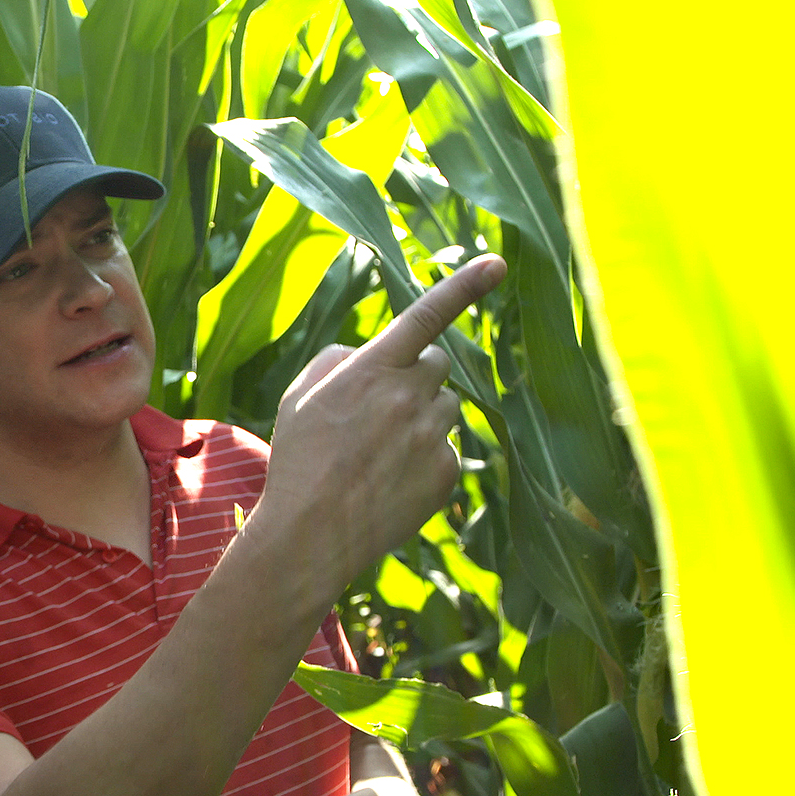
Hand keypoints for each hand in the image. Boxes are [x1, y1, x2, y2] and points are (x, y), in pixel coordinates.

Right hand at [251, 255, 504, 597]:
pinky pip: (448, 451)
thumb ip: (340, 359)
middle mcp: (410, 395)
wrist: (311, 533)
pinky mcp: (447, 473)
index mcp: (373, 368)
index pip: (426, 315)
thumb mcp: (300, 396)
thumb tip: (374, 354)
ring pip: (445, 409)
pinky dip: (426, 461)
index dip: (464, 286)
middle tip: (382, 410)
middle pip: (438, 366)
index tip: (495, 262)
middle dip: (417, 378)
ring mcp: (433, 435)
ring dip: (421, 420)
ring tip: (379, 454)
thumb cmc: (299, 459)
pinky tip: (391, 481)